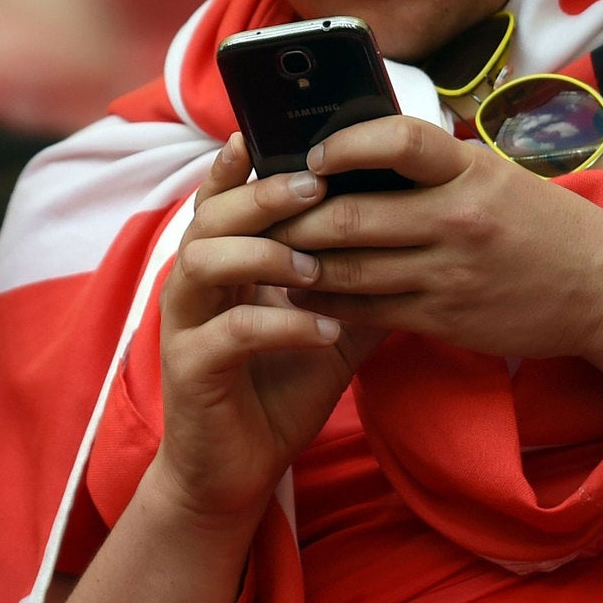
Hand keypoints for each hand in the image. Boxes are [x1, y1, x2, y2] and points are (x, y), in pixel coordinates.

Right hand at [151, 135, 389, 531]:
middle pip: (210, 216)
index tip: (269, 132)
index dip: (238, 164)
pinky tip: (324, 330)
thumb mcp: (329, 326)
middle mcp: (193, 283)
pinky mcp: (190, 368)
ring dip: (264, 254)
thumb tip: (417, 238)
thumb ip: (357, 282)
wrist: (237, 470)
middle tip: (315, 185)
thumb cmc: (279, 387)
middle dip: (260, 195)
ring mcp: (185, 324)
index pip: (222, 198)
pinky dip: (279, 325)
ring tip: (318, 266)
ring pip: (204, 262)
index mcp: (222, 263)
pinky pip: (228, 332)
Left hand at [270, 116, 602, 406]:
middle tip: (257, 215)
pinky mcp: (444, 317)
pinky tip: (299, 294)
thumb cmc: (537, 222)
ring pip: (349, 268)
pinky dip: (325, 302)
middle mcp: (457, 218)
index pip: (399, 141)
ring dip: (297, 263)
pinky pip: (366, 310)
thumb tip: (348, 148)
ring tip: (264, 255)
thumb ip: (430, 164)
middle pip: (352, 216)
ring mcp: (449, 273)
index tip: (310, 155)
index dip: (345, 145)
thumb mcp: (491, 173)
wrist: (602, 288)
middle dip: (293, 218)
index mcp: (469, 169)